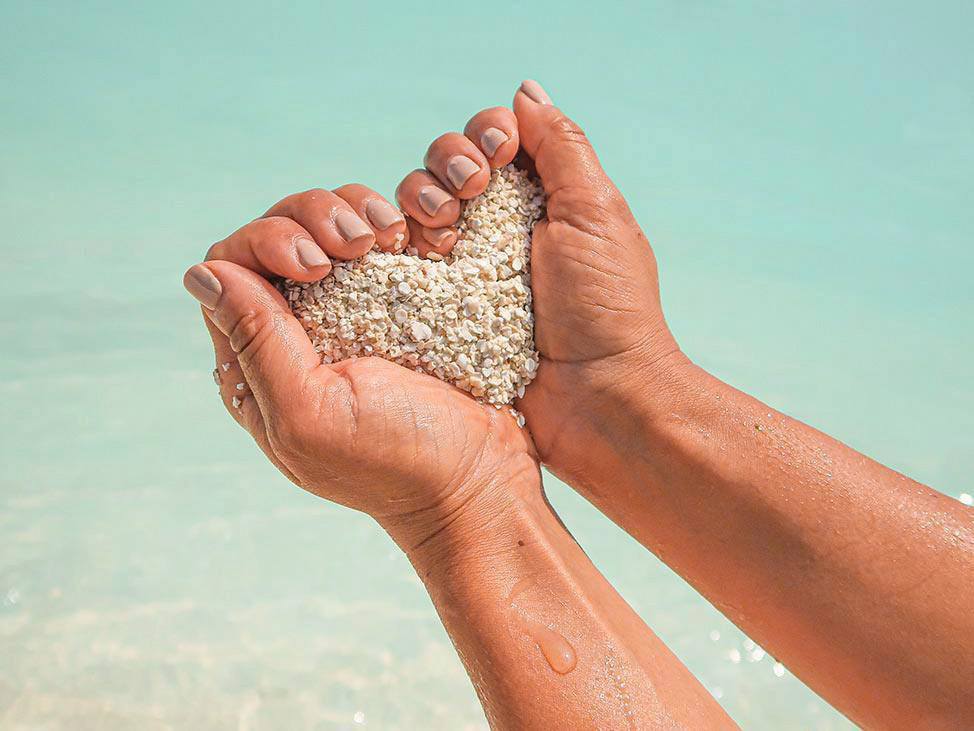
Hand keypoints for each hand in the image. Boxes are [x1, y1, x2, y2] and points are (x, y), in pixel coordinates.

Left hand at [184, 185, 536, 548]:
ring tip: (389, 236)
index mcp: (259, 367)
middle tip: (359, 243)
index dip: (265, 243)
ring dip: (354, 211)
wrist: (480, 476)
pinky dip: (392, 222)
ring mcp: (353, 314)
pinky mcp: (402, 302)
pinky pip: (381, 240)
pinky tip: (411, 240)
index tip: (315, 261)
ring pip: (329, 226)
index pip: (232, 269)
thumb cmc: (396, 460)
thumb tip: (203, 273)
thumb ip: (257, 345)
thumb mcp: (313, 413)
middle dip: (314, 218)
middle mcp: (299, 333)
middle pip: (278, 235)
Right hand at [396, 80, 678, 491]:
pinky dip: (397, 248)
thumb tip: (524, 93)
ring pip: (414, 209)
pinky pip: (400, 264)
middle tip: (465, 198)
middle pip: (444, 168)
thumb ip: (561, 147)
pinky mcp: (440, 310)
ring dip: (420, 203)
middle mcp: (497, 230)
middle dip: (446, 167)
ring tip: (442, 236)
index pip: (490, 142)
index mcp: (538, 201)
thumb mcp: (596, 213)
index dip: (482, 137)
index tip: (496, 157)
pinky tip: (408, 254)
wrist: (595, 400)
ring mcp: (464, 271)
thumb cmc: (607, 307)